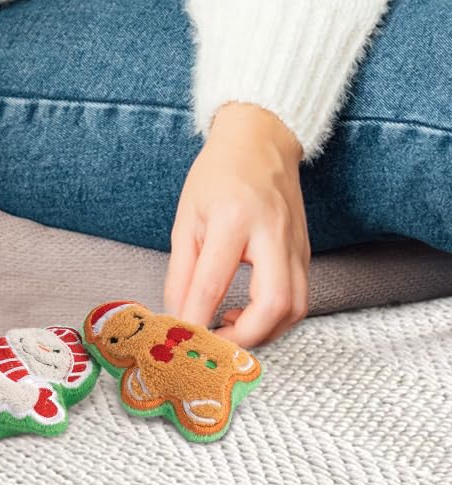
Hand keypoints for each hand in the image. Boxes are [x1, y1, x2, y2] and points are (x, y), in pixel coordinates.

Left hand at [162, 102, 311, 350]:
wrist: (260, 143)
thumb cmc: (218, 175)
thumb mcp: (187, 216)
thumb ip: (182, 269)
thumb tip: (177, 313)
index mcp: (231, 219)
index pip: (214, 281)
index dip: (197, 316)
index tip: (184, 338)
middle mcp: (271, 234)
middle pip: (274, 303)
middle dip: (245, 335)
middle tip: (215, 341)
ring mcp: (296, 246)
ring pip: (295, 308)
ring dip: (264, 331)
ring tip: (228, 326)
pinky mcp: (307, 254)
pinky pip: (300, 298)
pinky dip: (275, 318)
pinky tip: (247, 312)